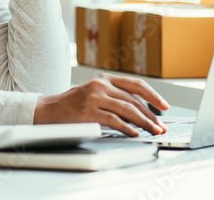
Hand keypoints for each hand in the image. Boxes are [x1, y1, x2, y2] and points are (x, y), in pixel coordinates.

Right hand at [33, 74, 169, 136]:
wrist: (48, 110)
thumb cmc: (72, 104)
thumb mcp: (94, 93)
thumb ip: (114, 97)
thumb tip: (140, 113)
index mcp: (105, 79)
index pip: (136, 84)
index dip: (153, 95)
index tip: (164, 106)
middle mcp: (101, 85)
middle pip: (134, 99)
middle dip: (151, 115)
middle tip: (161, 126)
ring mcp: (95, 98)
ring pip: (127, 110)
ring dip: (144, 123)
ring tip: (153, 131)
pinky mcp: (89, 111)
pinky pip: (114, 120)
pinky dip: (127, 128)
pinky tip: (134, 134)